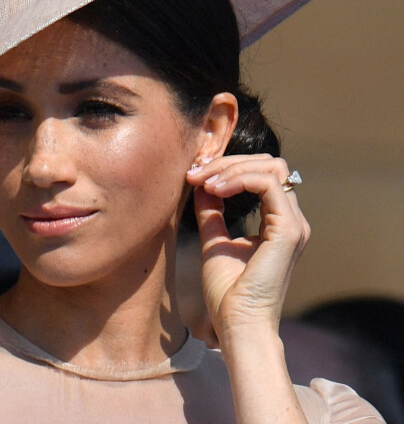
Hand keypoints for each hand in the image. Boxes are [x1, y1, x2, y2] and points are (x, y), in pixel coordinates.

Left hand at [185, 154, 309, 343]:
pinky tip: (215, 190)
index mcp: (278, 222)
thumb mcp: (215, 242)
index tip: (195, 175)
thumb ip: (212, 212)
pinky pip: (268, 184)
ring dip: (231, 168)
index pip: (262, 174)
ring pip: (270, 168)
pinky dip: (239, 179)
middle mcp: (290, 219)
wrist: (237, 325)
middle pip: (268, 165)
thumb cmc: (228, 292)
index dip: (228, 167)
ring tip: (203, 182)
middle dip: (228, 162)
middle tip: (196, 173)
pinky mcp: (288, 230)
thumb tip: (201, 184)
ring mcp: (293, 224)